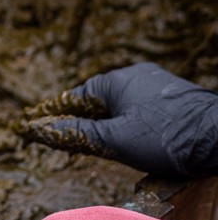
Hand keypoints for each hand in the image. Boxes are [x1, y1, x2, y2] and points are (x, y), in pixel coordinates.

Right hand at [30, 62, 217, 177]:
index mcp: (116, 80)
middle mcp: (136, 75)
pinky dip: (137, 123)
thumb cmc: (165, 137)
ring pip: (126, 104)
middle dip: (89, 119)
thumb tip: (40, 129)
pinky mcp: (177, 97)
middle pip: (102, 99)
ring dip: (115, 122)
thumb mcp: (115, 140)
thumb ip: (78, 133)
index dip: (62, 114)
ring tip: (111, 144)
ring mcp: (159, 84)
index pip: (78, 97)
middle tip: (78, 140)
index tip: (47, 127)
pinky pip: (146, 108)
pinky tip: (143, 140)